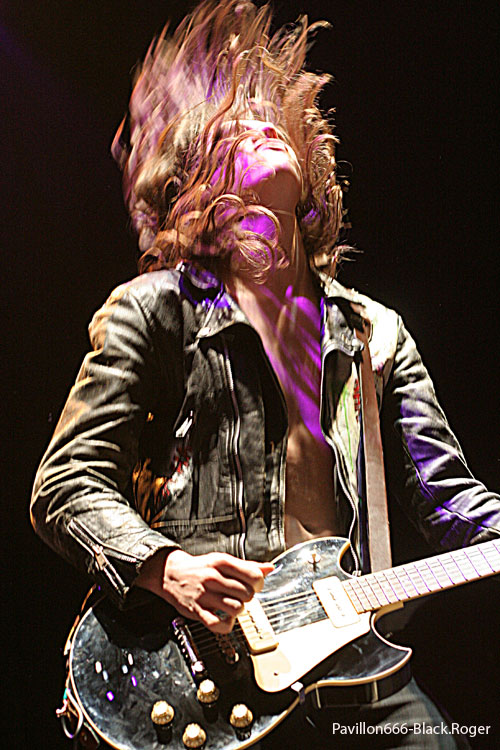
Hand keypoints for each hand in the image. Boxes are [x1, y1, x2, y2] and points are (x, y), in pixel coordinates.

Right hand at [136, 549, 273, 632]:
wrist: (171, 573)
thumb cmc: (200, 568)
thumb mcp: (222, 560)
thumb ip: (247, 565)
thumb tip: (269, 568)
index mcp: (221, 562)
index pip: (253, 575)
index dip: (258, 583)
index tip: (254, 585)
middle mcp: (213, 578)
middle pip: (247, 593)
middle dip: (248, 596)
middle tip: (241, 595)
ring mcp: (205, 595)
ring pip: (236, 608)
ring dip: (238, 610)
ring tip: (232, 605)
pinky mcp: (197, 611)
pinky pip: (218, 624)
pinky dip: (226, 624)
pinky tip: (224, 617)